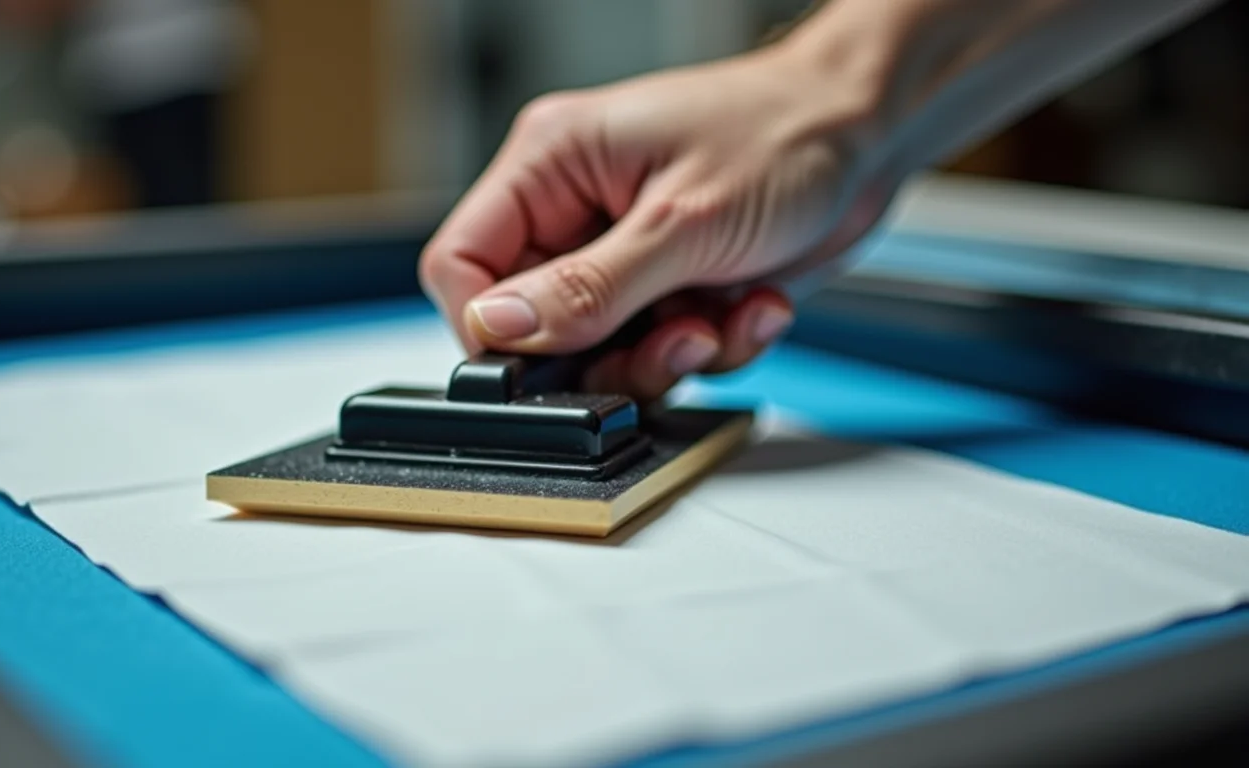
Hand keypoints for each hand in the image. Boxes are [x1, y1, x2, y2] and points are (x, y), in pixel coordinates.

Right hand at [418, 33, 895, 400]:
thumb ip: (587, 287)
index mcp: (552, 166)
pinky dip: (714, 345)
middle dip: (606, 351)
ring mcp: (625, 255)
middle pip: (534, 323)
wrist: (870, 136)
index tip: (549, 356)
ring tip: (718, 318)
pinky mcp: (671, 288)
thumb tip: (501, 328)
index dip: (493, 325)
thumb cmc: (784, 136)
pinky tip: (755, 302)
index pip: (462, 263)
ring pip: (601, 352)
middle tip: (670, 337)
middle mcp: (578, 212)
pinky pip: (662, 353)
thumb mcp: (682, 221)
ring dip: (668, 355)